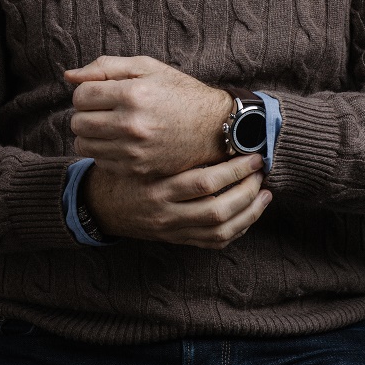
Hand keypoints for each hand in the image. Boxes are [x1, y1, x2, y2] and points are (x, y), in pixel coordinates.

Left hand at [64, 55, 232, 178]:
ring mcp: (134, 151)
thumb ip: (106, 67)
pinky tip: (120, 141)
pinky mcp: (137, 169)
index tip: (100, 94)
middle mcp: (132, 124)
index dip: (86, 92)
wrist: (213, 128)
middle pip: (78, 121)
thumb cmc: (179, 92)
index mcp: (133, 94)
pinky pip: (99, 161)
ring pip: (84, 144)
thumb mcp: (147, 68)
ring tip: (110, 126)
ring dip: (91, 134)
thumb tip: (69, 76)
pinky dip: (103, 151)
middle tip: (104, 110)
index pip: (81, 95)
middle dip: (85, 113)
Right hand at [81, 154, 270, 248]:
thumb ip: (165, 139)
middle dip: (246, 190)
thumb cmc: (123, 168)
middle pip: (216, 208)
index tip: (251, 155)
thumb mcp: (136, 150)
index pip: (203, 182)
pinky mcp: (176, 240)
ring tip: (264, 192)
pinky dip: (237, 229)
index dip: (234, 170)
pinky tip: (250, 213)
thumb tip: (208, 122)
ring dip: (248, 211)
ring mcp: (171, 229)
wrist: (100, 205)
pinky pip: (214, 242)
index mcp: (155, 186)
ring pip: (219, 229)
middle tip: (260, 171)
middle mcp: (164, 212)